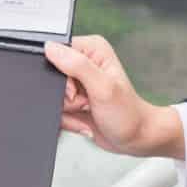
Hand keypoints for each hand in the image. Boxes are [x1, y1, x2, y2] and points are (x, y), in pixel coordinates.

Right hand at [42, 36, 182, 157]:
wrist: (135, 139)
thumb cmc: (128, 114)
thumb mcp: (102, 87)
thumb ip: (77, 65)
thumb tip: (51, 48)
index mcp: (92, 50)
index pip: (58, 52)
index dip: (61, 74)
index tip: (75, 90)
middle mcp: (84, 63)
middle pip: (52, 77)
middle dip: (65, 98)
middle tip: (85, 102)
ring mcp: (78, 83)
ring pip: (52, 97)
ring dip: (68, 111)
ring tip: (87, 111)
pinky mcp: (74, 100)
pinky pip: (56, 110)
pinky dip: (68, 120)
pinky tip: (84, 120)